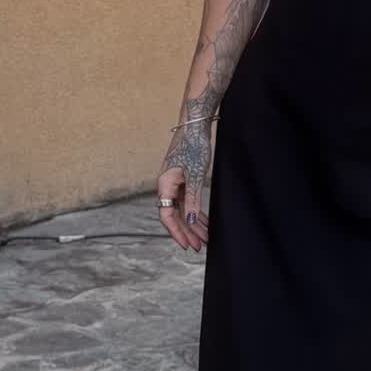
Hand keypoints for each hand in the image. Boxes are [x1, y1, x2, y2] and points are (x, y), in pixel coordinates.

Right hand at [156, 118, 212, 252]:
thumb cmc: (193, 145)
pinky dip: (196, 211)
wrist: (195, 124)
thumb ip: (192, 198)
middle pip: (175, 214)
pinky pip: (187, 200)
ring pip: (182, 209)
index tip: (187, 245)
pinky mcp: (183, 178)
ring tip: (205, 237)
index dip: (177, 232)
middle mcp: (167, 185)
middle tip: (199, 246)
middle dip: (187, 232)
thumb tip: (190, 219)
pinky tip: (204, 221)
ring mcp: (175, 182)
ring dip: (193, 224)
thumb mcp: (196, 175)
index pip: (167, 215)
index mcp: (165, 184)